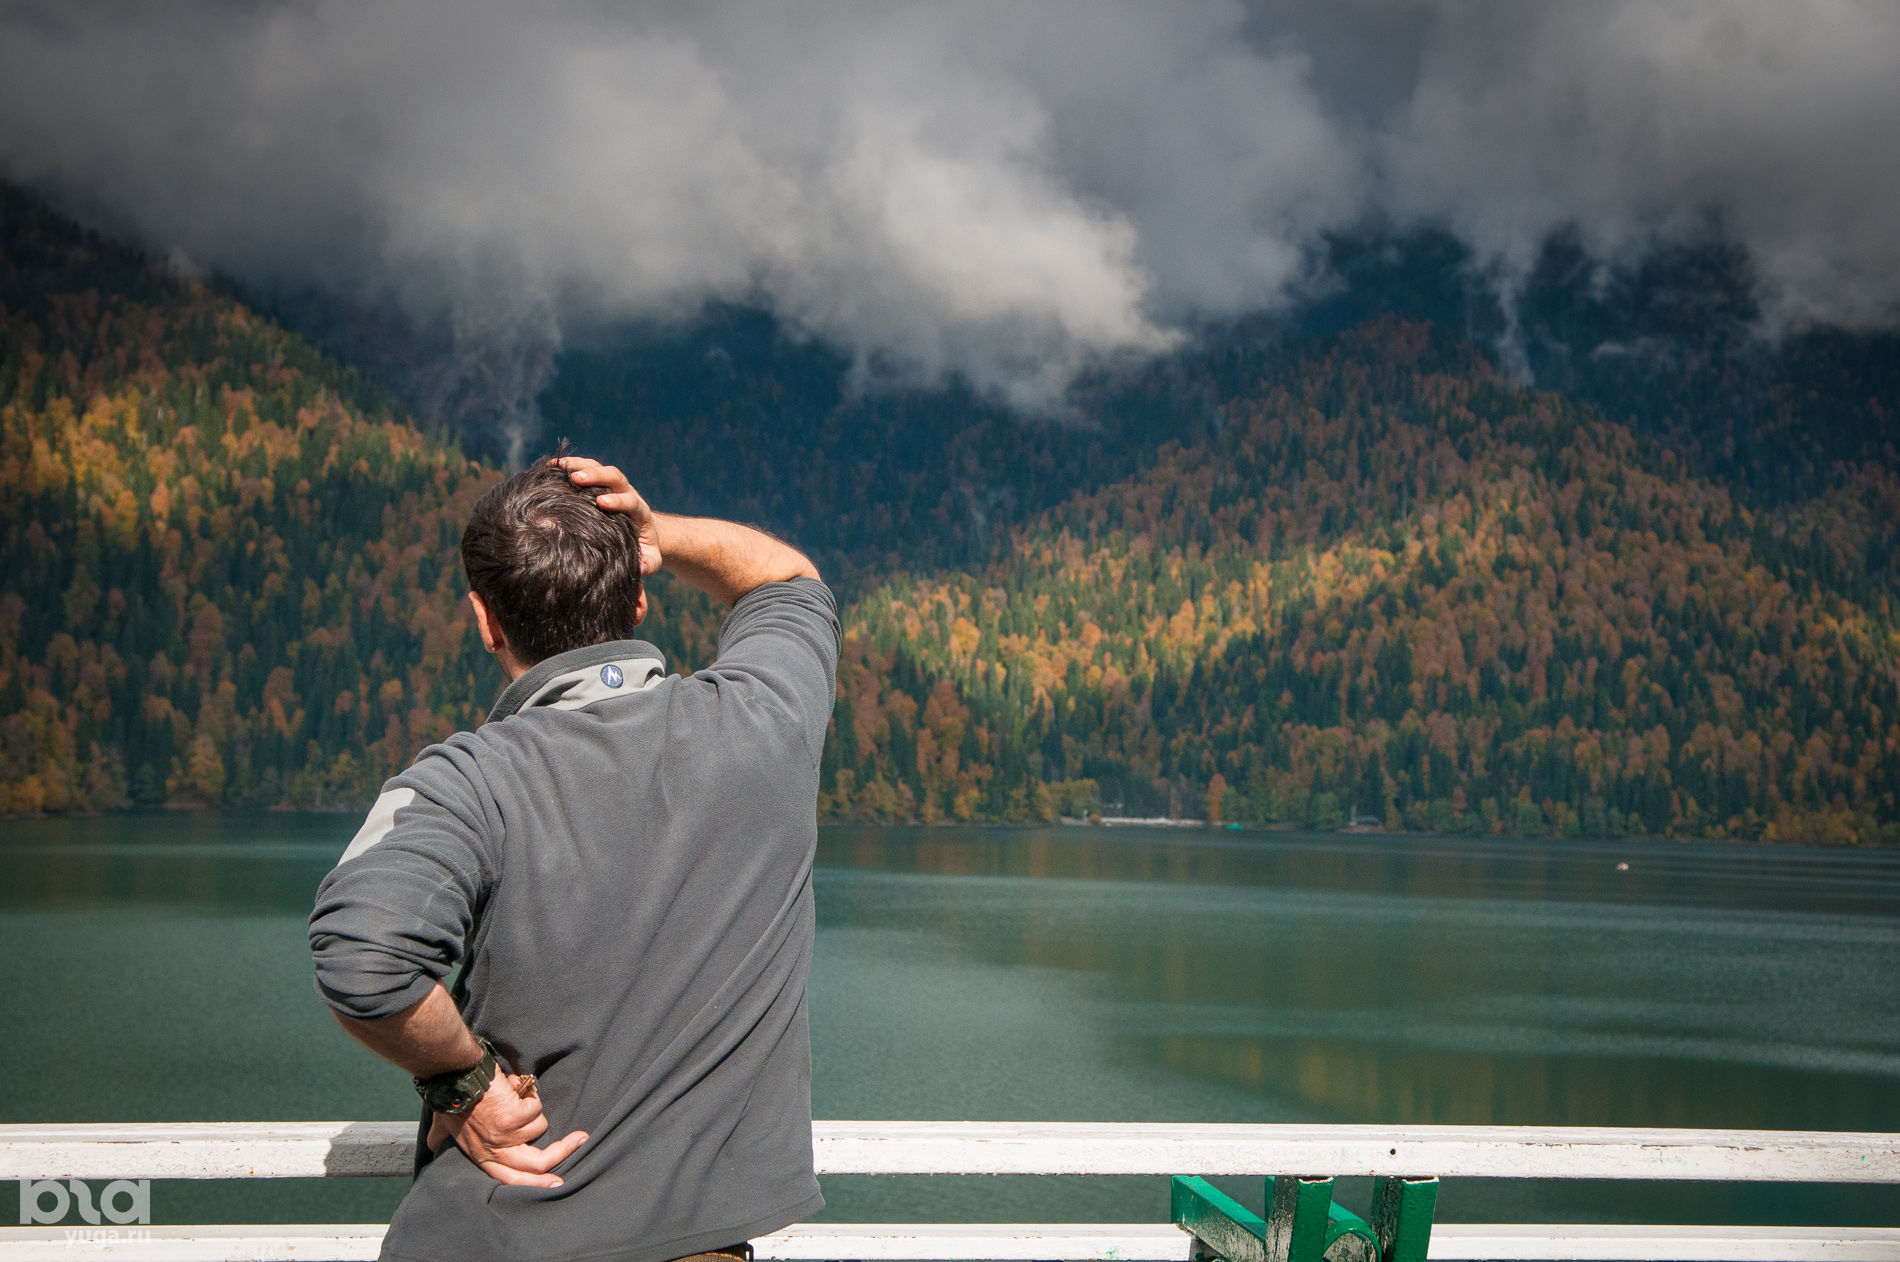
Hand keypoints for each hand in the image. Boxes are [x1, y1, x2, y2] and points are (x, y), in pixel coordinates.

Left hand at [426, 1068, 587, 1187]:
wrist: (455, 1077)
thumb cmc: (449, 1099)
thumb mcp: (442, 1125)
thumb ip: (439, 1136)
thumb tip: (430, 1143)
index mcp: (481, 1156)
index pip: (511, 1179)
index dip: (536, 1183)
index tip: (556, 1181)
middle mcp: (496, 1150)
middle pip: (537, 1164)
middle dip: (562, 1152)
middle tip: (580, 1141)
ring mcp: (507, 1135)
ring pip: (539, 1125)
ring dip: (531, 1107)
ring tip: (512, 1094)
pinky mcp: (516, 1117)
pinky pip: (536, 1107)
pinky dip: (528, 1094)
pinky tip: (512, 1087)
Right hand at [556, 456, 661, 576]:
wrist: (641, 531)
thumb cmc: (642, 547)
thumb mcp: (649, 559)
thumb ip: (647, 564)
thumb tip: (638, 568)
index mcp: (639, 512)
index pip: (631, 501)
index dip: (618, 500)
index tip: (603, 502)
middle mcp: (626, 493)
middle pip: (615, 476)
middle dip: (597, 475)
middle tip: (577, 478)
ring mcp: (612, 485)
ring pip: (599, 467)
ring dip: (579, 465)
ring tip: (557, 467)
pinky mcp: (599, 483)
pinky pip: (586, 467)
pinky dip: (570, 465)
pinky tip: (550, 466)